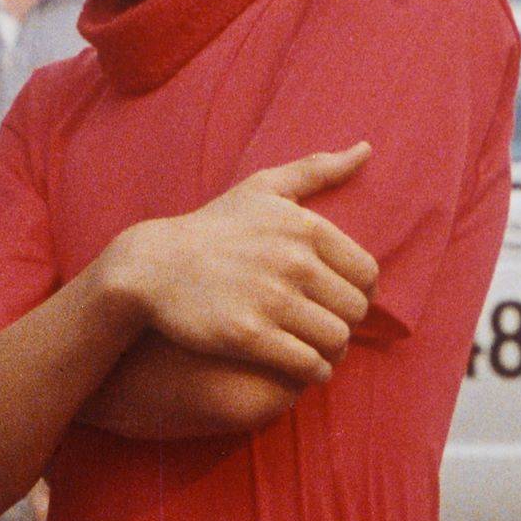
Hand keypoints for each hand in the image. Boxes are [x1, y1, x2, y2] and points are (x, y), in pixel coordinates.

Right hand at [123, 145, 378, 384]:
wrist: (153, 267)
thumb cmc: (212, 228)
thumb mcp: (262, 188)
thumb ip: (317, 169)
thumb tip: (366, 148)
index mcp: (305, 228)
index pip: (367, 274)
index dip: (360, 293)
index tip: (338, 302)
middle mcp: (294, 262)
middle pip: (355, 310)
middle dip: (346, 324)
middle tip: (326, 329)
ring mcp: (272, 300)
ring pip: (336, 340)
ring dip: (332, 352)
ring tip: (317, 351)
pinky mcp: (250, 336)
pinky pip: (308, 364)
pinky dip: (315, 372)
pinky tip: (304, 369)